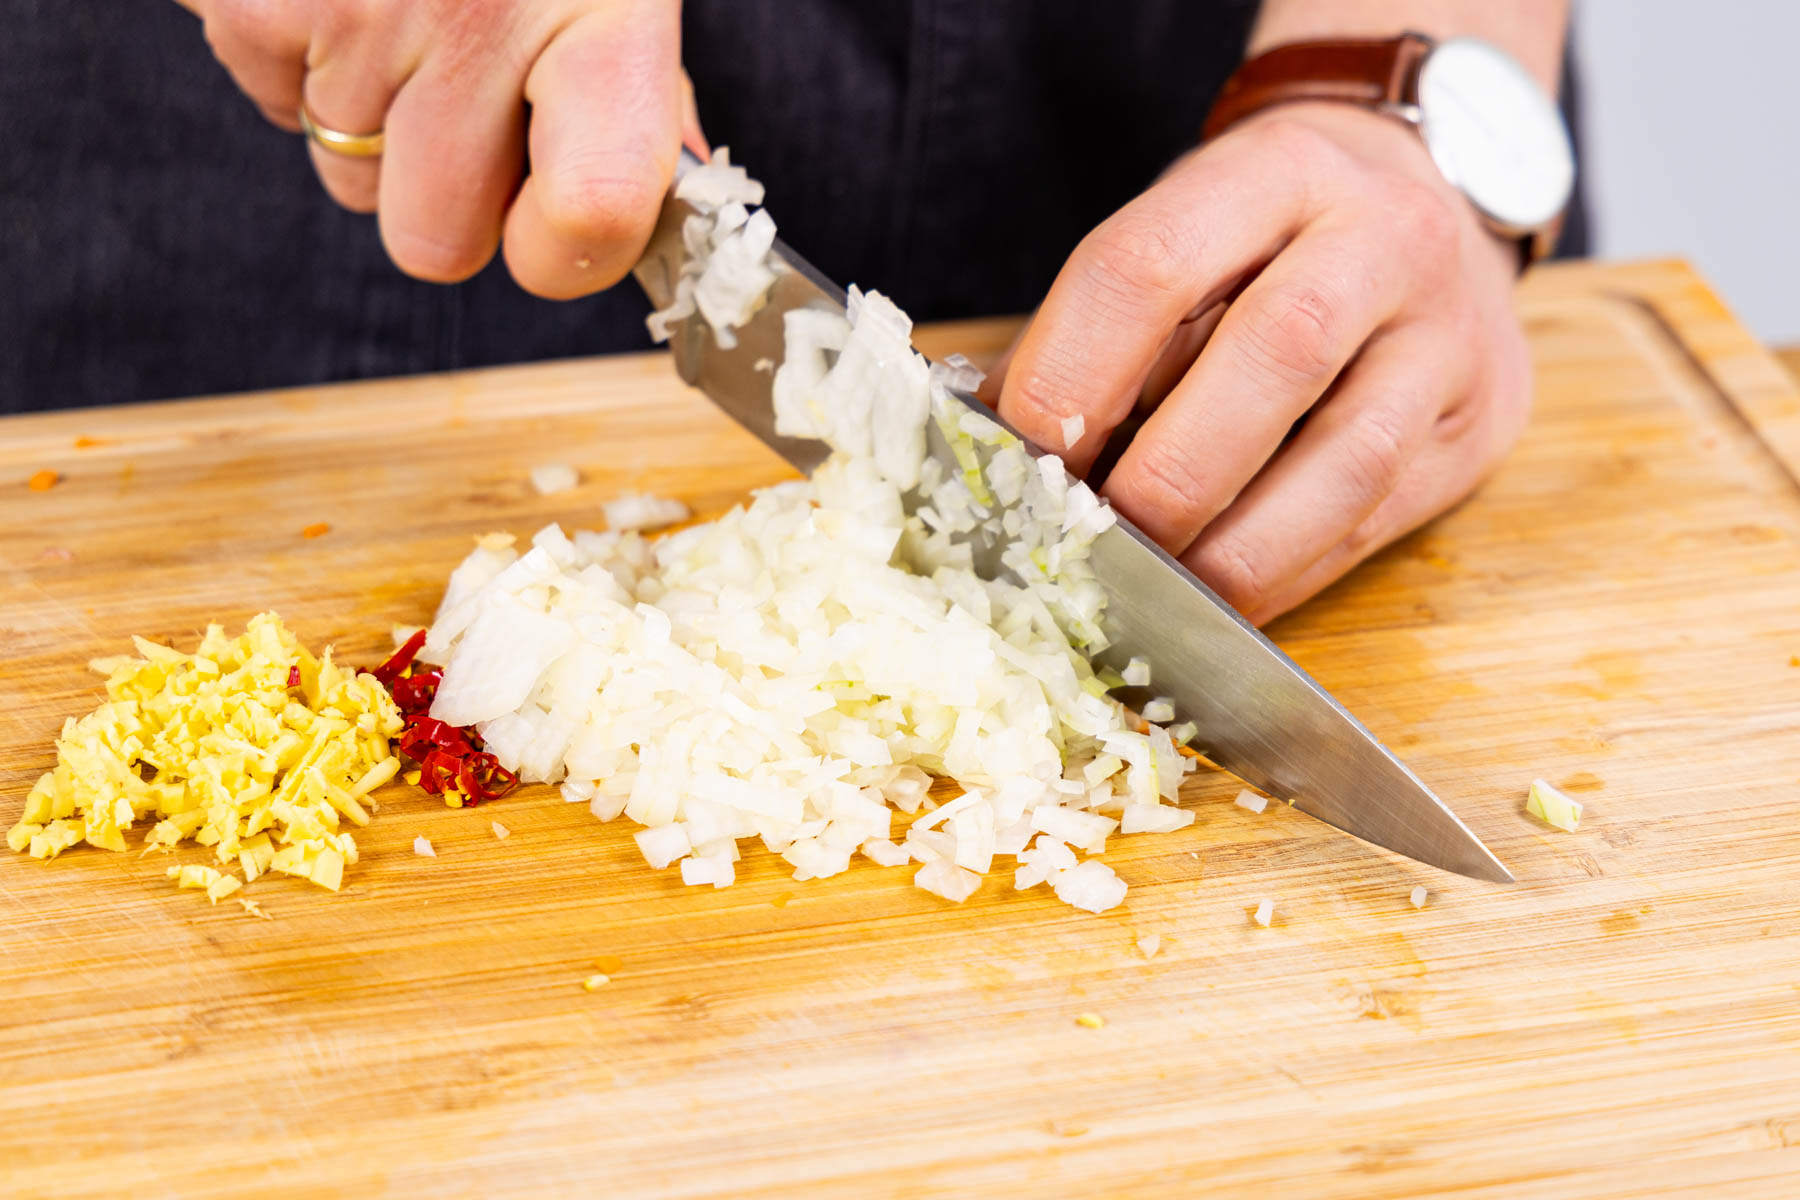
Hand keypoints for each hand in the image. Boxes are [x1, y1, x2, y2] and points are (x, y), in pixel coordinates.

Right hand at [177, 0, 704, 295]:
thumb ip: (637, 96)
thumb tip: (653, 206)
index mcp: (601, 20)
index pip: (593, 219)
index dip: (563, 254)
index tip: (557, 223)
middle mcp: (479, 17)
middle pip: (433, 243)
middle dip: (444, 194)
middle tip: (464, 91)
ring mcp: (355, 6)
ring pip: (347, 180)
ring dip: (372, 119)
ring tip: (404, 7)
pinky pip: (271, 104)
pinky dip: (298, 61)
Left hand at [984, 102, 1532, 623]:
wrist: (1432, 198)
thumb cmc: (1268, 238)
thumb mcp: (1182, 238)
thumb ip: (1094, 337)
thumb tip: (994, 461)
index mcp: (1276, 171)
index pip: (1148, 266)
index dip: (1067, 377)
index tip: (1013, 465)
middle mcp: (1382, 239)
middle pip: (1270, 357)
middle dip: (1159, 478)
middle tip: (1083, 545)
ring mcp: (1447, 336)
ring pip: (1346, 461)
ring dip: (1230, 552)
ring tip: (1148, 601)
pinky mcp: (1476, 425)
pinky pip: (1373, 522)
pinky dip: (1282, 577)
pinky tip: (1215, 605)